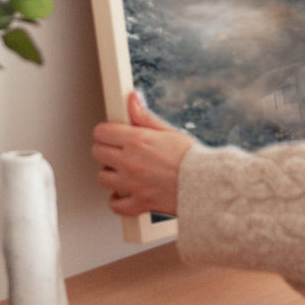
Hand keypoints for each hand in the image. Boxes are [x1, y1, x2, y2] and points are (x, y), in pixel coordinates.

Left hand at [91, 90, 195, 217]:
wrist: (206, 184)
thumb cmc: (191, 158)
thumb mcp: (167, 131)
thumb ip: (144, 117)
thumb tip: (132, 99)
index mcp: (137, 141)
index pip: (102, 132)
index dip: (106, 131)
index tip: (111, 133)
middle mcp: (130, 162)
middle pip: (97, 153)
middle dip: (105, 149)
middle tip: (117, 150)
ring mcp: (132, 184)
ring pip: (102, 178)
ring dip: (110, 173)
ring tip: (122, 170)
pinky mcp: (138, 202)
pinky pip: (115, 205)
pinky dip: (117, 200)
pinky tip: (124, 193)